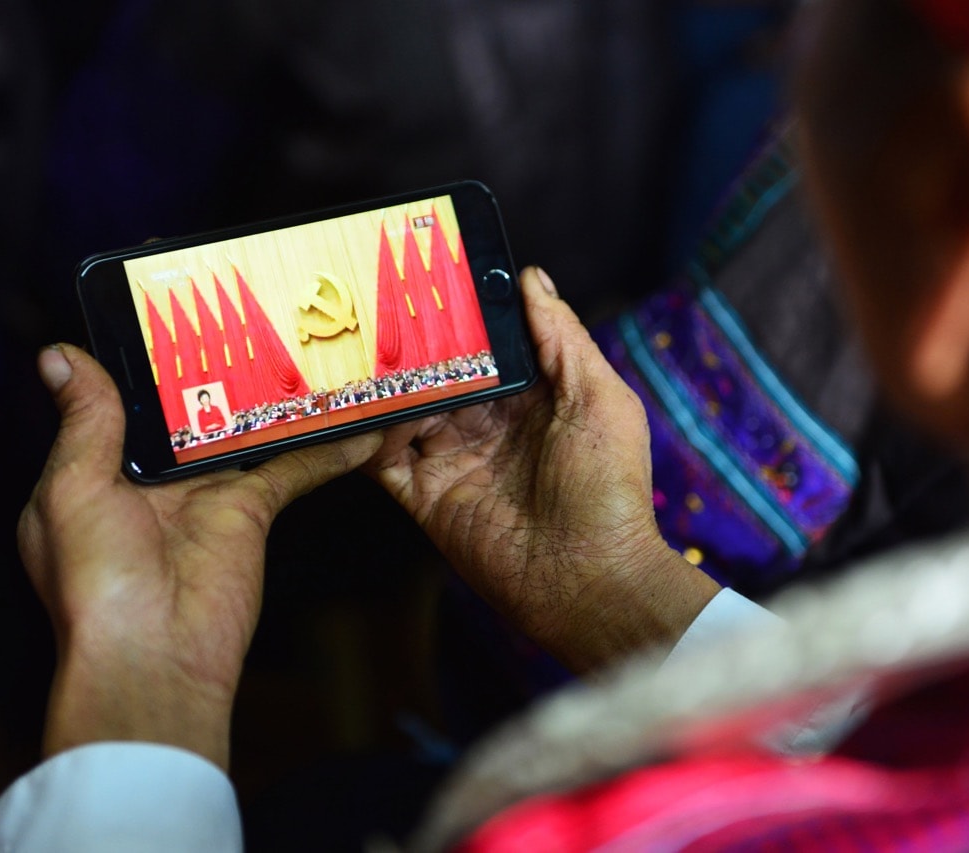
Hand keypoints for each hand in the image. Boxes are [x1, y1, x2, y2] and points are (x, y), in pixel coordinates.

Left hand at [18, 343, 380, 768]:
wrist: (154, 653)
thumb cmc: (95, 583)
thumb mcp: (71, 489)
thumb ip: (85, 421)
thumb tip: (61, 358)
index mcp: (97, 474)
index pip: (122, 404)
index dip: (144, 364)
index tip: (171, 314)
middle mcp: (153, 481)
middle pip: (192, 411)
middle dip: (217, 370)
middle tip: (249, 314)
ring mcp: (205, 494)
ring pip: (245, 432)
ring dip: (274, 400)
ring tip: (306, 350)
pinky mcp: (251, 511)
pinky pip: (292, 471)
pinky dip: (325, 450)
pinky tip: (353, 425)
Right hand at [366, 267, 718, 672]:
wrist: (590, 579)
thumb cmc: (611, 487)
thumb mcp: (600, 396)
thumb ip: (561, 337)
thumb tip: (531, 278)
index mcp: (529, 398)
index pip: (483, 346)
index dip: (458, 316)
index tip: (428, 279)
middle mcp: (486, 426)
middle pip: (435, 374)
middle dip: (410, 345)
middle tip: (374, 306)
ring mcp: (452, 461)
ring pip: (401, 410)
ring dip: (383, 384)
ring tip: (357, 349)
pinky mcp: (425, 498)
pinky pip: (381, 461)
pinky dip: (365, 436)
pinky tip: (360, 407)